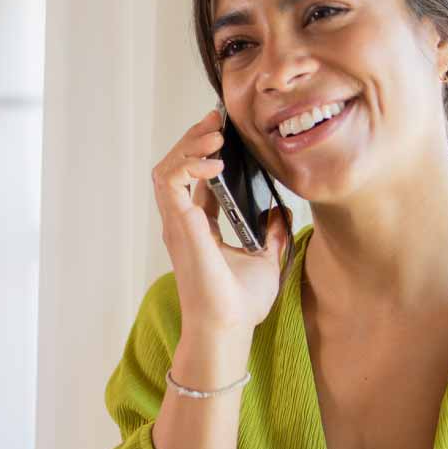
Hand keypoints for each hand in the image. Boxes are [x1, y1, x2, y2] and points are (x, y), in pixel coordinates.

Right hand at [151, 108, 291, 336]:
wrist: (228, 327)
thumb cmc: (239, 303)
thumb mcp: (266, 259)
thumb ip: (270, 232)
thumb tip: (281, 209)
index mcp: (198, 227)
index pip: (193, 179)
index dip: (204, 152)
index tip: (224, 132)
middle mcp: (183, 222)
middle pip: (176, 166)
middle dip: (194, 138)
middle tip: (217, 121)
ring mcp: (177, 224)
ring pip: (167, 168)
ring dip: (189, 146)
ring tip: (215, 134)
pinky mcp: (180, 226)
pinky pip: (171, 182)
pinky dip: (189, 165)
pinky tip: (214, 163)